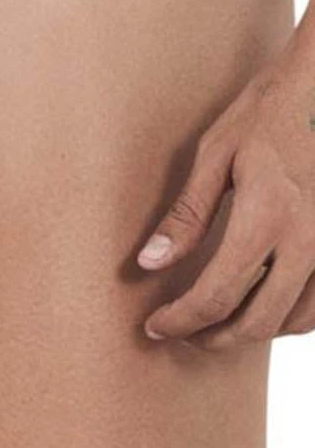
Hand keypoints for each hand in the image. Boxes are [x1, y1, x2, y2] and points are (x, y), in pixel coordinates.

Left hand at [138, 34, 314, 349]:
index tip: (156, 325)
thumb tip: (149, 263)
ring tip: (215, 323)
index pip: (216, 295)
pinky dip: (288, 316)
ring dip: (252, 332)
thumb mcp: (216, 153)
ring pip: (294, 321)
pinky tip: (262, 304)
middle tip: (181, 332)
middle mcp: (307, 242)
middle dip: (212, 336)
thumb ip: (186, 215)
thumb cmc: (268, 111)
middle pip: (256, 321)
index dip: (181, 319)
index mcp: (266, 218)